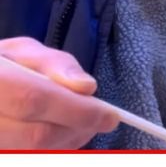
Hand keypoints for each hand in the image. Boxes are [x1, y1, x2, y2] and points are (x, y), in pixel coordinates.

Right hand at [0, 37, 118, 148]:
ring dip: (71, 139)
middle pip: (37, 135)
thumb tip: (87, 87)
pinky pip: (33, 158)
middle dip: (79, 126)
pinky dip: (59, 148)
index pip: (33, 100)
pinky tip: (64, 132)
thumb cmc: (3, 67)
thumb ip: (56, 64)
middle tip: (102, 117)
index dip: (76, 110)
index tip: (110, 116)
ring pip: (37, 152)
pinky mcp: (3, 153)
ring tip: (80, 120)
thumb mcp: (25, 52)